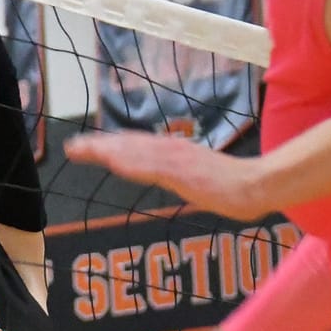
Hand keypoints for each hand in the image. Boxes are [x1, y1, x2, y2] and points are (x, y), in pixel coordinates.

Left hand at [64, 131, 271, 219]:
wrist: (259, 185)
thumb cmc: (235, 186)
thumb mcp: (200, 180)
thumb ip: (183, 178)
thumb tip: (175, 181)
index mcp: (174, 152)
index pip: (136, 146)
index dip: (110, 145)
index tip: (87, 147)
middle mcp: (171, 149)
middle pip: (127, 144)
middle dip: (98, 145)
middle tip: (71, 147)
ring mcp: (176, 158)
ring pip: (132, 151)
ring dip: (104, 150)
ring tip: (80, 150)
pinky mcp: (182, 170)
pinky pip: (150, 166)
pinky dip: (129, 162)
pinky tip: (111, 161)